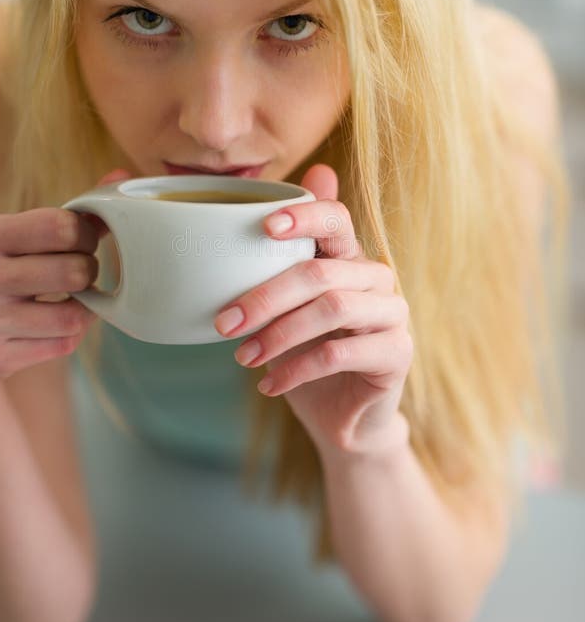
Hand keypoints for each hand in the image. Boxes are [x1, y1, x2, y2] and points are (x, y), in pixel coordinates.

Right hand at [0, 168, 129, 382]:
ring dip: (84, 305)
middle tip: (78, 268)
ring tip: (72, 294)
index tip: (81, 238)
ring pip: (74, 316)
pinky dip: (68, 331)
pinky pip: (61, 345)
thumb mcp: (8, 233)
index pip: (60, 227)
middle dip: (88, 269)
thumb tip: (121, 178)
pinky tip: (54, 319)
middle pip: (75, 272)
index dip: (85, 232)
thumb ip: (65, 212)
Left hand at [214, 164, 412, 456]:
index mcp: (349, 256)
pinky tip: (268, 385)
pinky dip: (296, 370)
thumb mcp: (285, 309)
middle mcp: (376, 278)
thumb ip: (274, 267)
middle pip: (321, 273)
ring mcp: (393, 314)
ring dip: (279, 335)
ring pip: (332, 309)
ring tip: (243, 357)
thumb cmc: (307, 352)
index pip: (336, 219)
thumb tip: (258, 207)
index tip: (265, 227)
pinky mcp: (397, 353)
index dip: (305, 217)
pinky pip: (339, 354)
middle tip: (224, 324)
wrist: (340, 415)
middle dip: (266, 297)